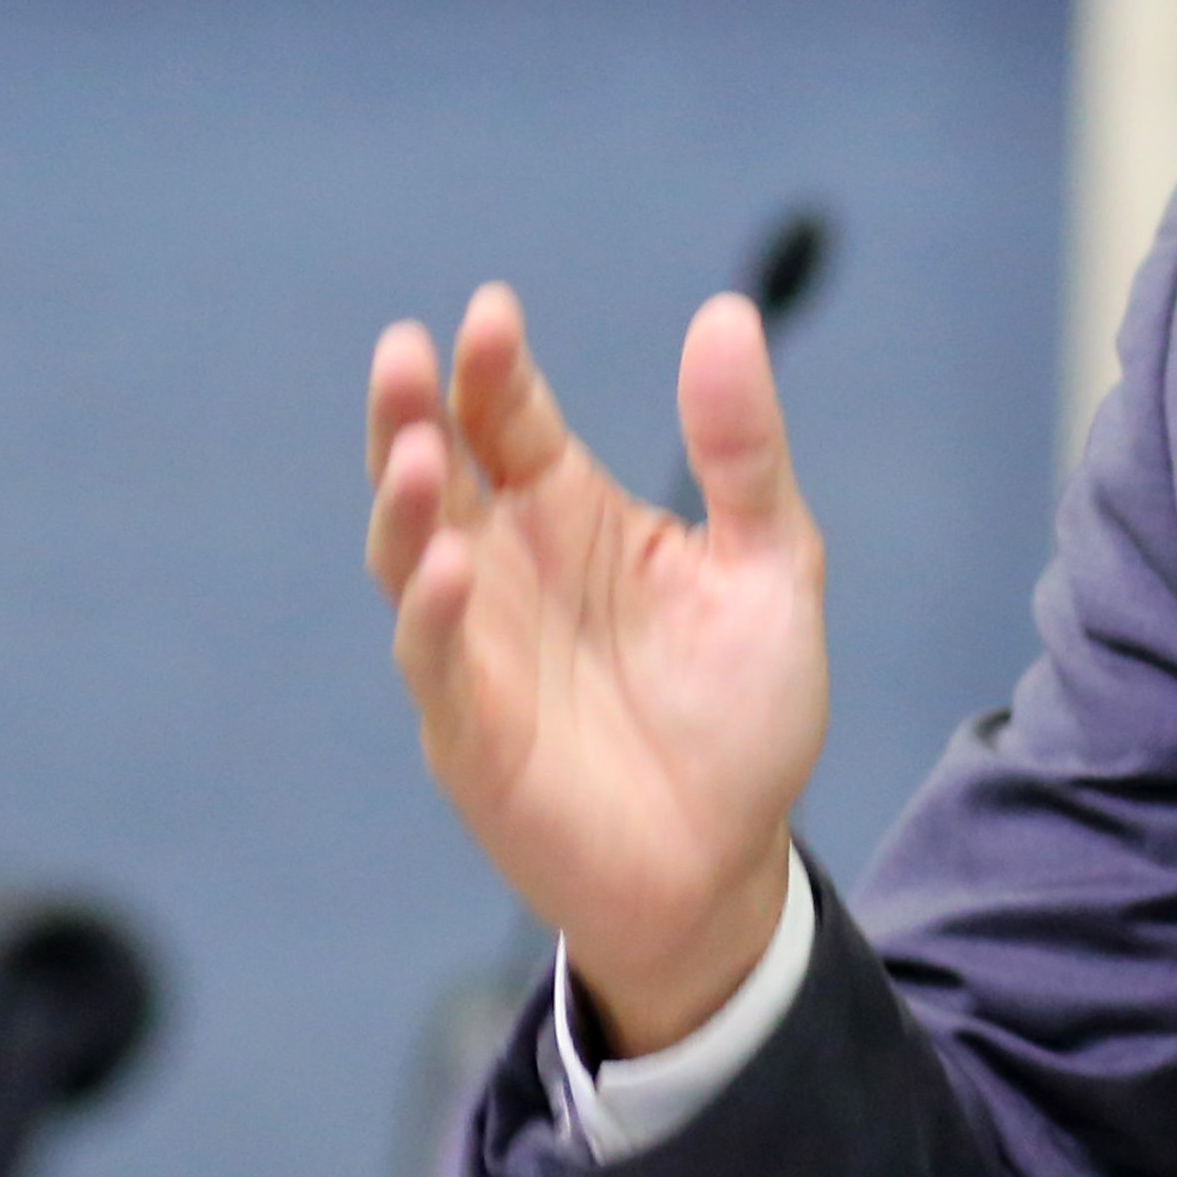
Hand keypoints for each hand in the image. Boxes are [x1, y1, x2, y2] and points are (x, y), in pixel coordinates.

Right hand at [367, 283, 827, 1054]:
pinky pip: (436, 664)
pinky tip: (450, 569)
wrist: (731, 864)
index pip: (510, 419)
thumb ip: (744, 450)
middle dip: (410, 412)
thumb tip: (726, 312)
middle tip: (405, 349)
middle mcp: (509, 569)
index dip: (494, 368)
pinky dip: (433, 614)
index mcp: (571, 513)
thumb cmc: (743, 712)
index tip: (492, 312)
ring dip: (404, 505)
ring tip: (416, 453)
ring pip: (410, 558)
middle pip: (435, 470)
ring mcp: (479, 649)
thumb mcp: (773, 563)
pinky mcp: (472, 734)